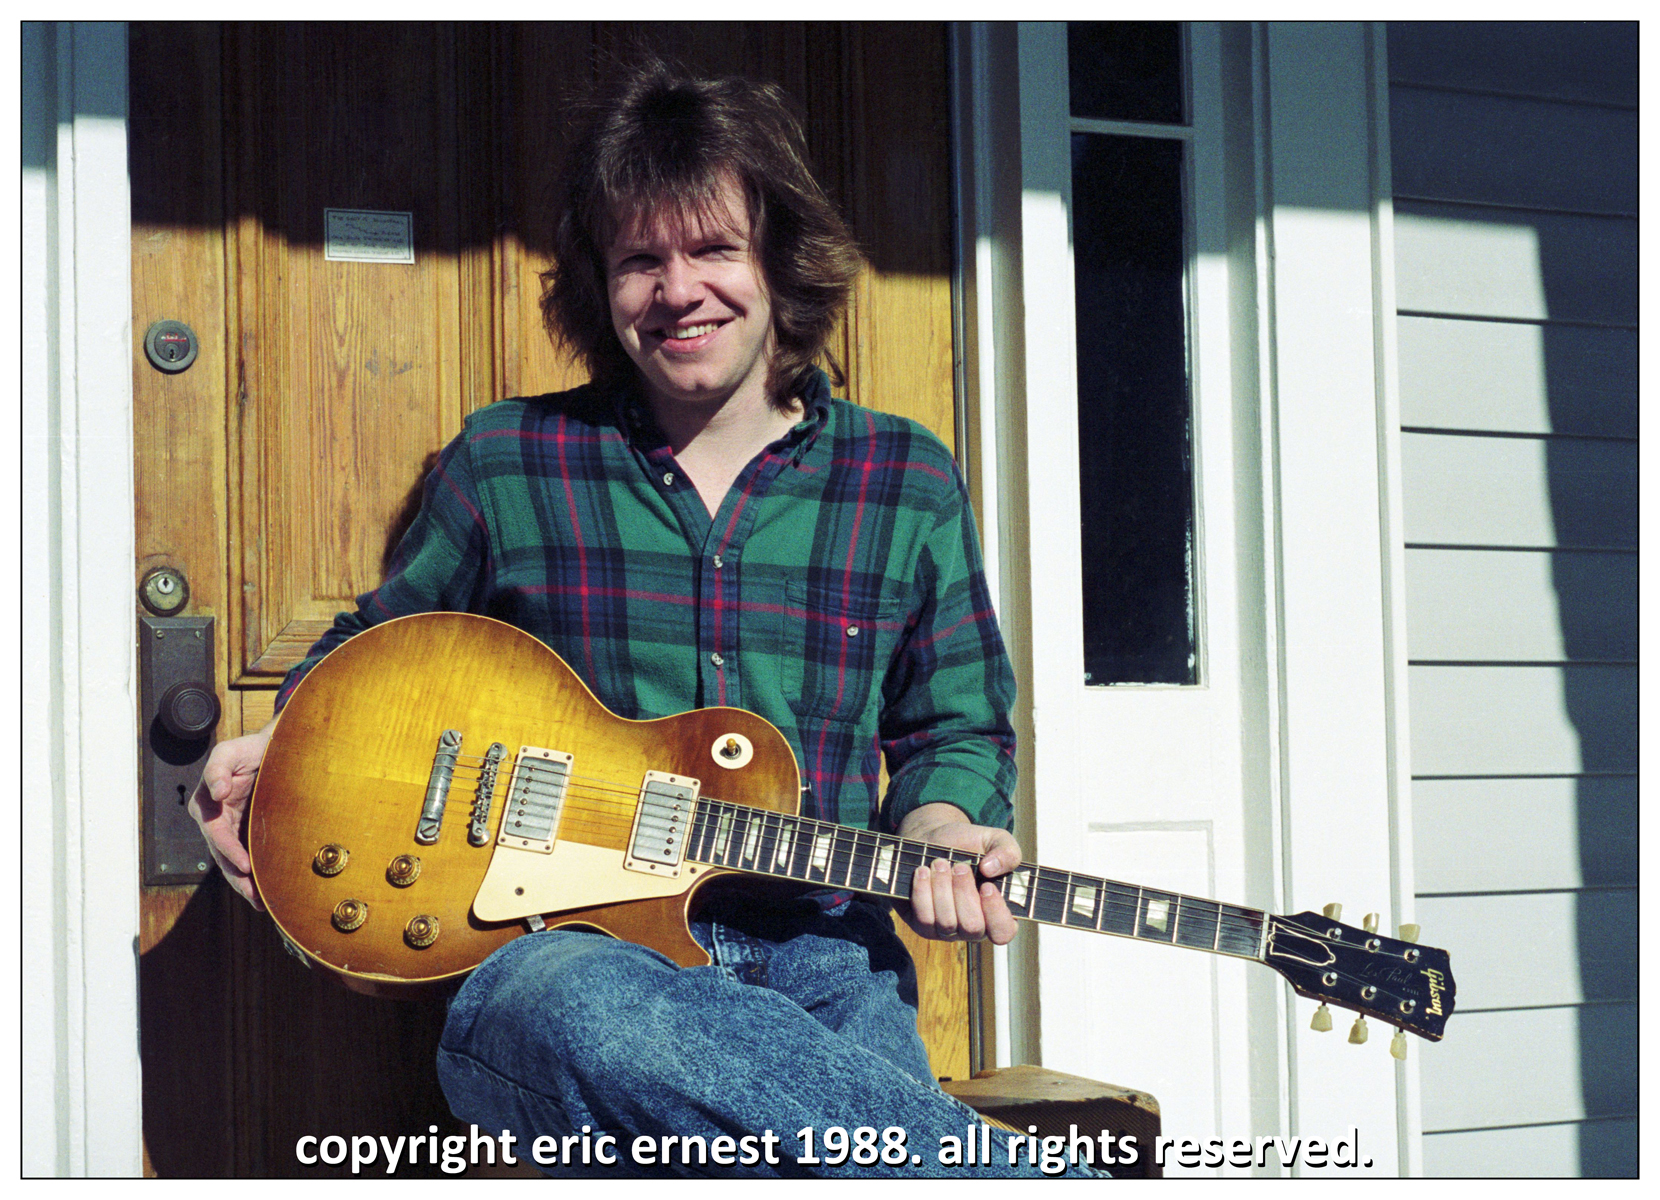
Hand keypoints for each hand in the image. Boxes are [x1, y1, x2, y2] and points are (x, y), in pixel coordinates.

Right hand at [186, 720, 275, 909]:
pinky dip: (255, 875)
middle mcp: (216, 821)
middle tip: (255, 897)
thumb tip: (216, 793)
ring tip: (262, 902)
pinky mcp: (248, 833)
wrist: (273, 749)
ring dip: (246, 883)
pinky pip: (249, 856)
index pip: (217, 834)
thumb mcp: (229, 751)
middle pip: (224, 856)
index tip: (246, 866)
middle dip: (238, 878)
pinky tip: (266, 891)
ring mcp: (232, 829)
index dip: (230, 851)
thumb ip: (218, 768)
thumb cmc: (249, 749)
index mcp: (206, 805)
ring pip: (235, 862)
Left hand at [896, 803, 1020, 944]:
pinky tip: (923, 872)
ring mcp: (948, 931)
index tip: (986, 886)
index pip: (1004, 931)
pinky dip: (922, 893)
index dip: (996, 913)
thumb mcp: (995, 840)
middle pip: (972, 927)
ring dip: (942, 889)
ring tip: (940, 863)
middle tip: (960, 867)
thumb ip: (1007, 852)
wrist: (934, 839)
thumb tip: (991, 869)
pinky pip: (924, 919)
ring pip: (947, 923)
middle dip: (964, 893)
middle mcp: (974, 928)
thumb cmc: (969, 844)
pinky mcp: (923, 926)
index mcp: (998, 912)